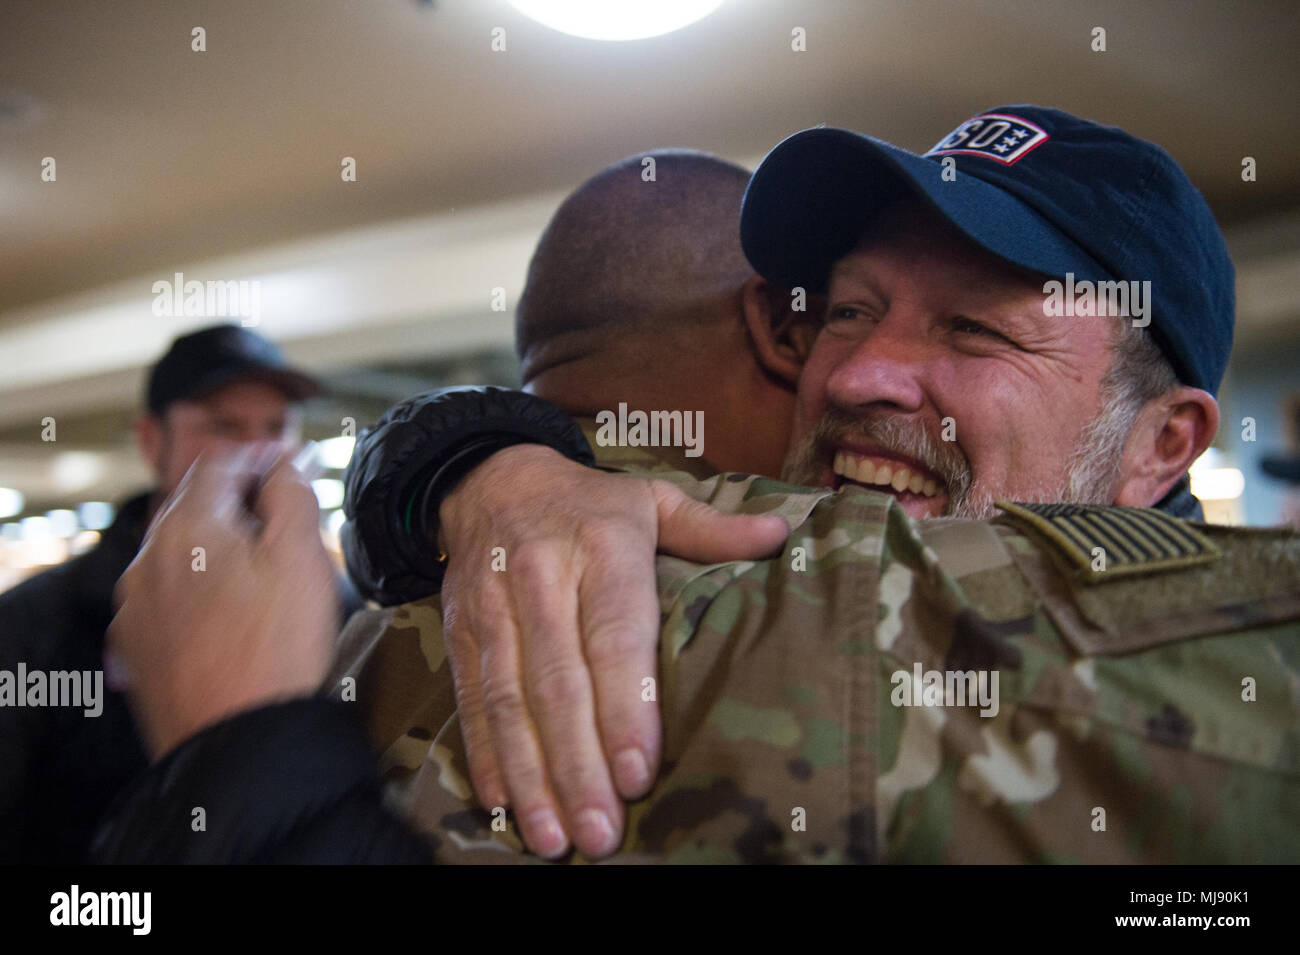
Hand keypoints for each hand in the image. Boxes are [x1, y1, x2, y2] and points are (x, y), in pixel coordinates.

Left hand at [108, 444, 338, 758]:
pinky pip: (165, 594)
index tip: (290, 461)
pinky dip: (196, 585)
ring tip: (259, 561)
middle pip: (192, 503)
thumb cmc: (278, 651)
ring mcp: (135, 605)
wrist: (240, 743)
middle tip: (280, 503)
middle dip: (236, 496)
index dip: (260, 456)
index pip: (220, 463)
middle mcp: (147, 559)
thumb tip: (286, 465)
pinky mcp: (135, 645)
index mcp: (188, 528)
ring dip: (214, 542)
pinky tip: (229, 607)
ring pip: (175, 550)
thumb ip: (292, 495)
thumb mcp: (303, 558)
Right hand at [438, 444, 788, 858]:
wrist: (488, 477)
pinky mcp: (459, 632)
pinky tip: (503, 803)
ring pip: (510, 701)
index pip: (613, 635)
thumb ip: (711, 529)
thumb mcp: (650, 498)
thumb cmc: (588, 503)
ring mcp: (493, 609)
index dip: (625, 706)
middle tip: (602, 832)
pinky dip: (485, 754)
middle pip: (558, 684)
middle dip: (579, 764)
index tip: (639, 771)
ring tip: (555, 837)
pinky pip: (471, 699)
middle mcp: (541, 579)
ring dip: (532, 774)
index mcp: (601, 547)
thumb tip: (780, 535)